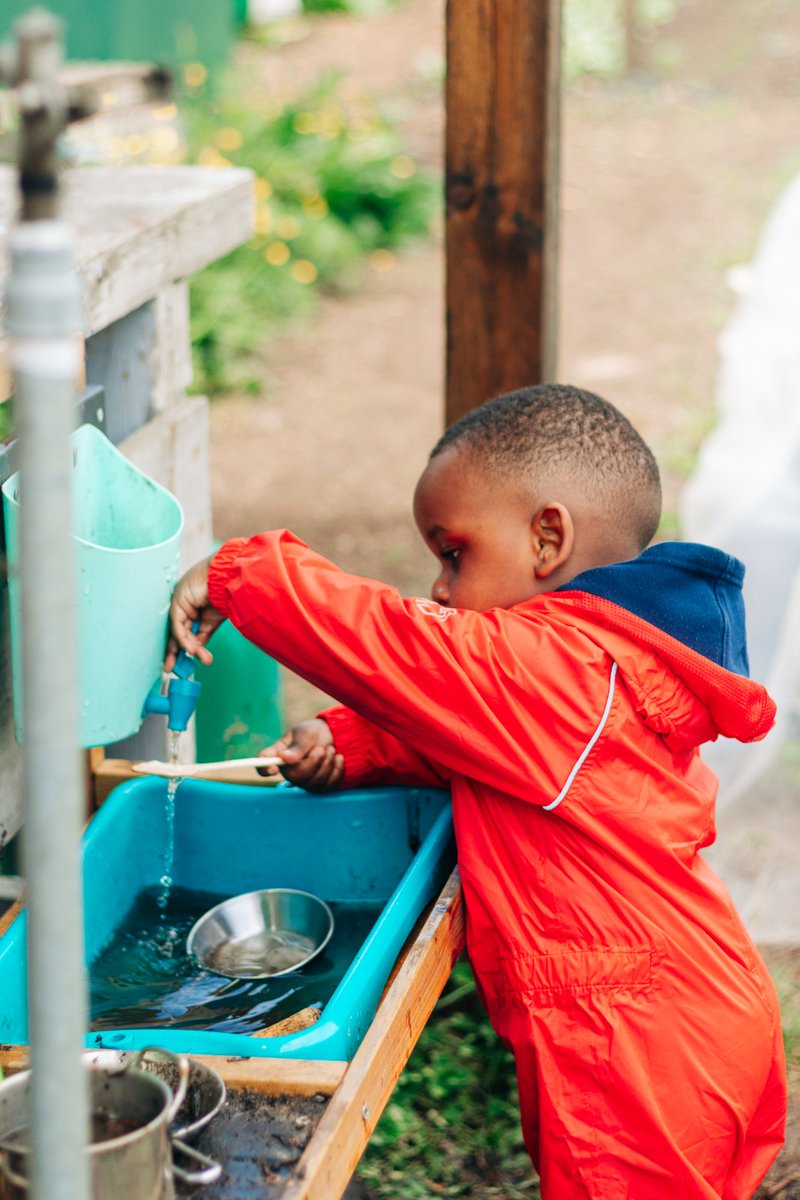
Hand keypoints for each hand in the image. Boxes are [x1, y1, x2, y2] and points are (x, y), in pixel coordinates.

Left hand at [164, 556, 224, 671]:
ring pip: (178, 632)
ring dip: (188, 648)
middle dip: (175, 652)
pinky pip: (178, 626)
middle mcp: (185, 606)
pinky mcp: (178, 603)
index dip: (184, 647)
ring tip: (200, 659)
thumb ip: (204, 633)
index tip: (184, 663)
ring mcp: (180, 604)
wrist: (231, 576)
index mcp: (195, 608)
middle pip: (177, 633)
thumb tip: (197, 650)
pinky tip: (192, 649)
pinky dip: (184, 639)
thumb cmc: (228, 592)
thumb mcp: (216, 619)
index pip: (185, 630)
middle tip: (171, 669)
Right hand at [257, 719, 344, 791]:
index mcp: (279, 754)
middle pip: (295, 777)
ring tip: (330, 749)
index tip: (274, 769)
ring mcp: (304, 781)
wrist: (334, 735)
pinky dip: (337, 770)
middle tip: (321, 749)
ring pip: (314, 783)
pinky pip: (328, 785)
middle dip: (313, 762)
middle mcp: (288, 771)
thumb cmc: (313, 732)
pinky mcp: (319, 787)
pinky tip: (338, 758)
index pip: (263, 765)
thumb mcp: (306, 733)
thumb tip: (285, 758)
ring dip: (327, 763)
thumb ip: (297, 746)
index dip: (264, 769)